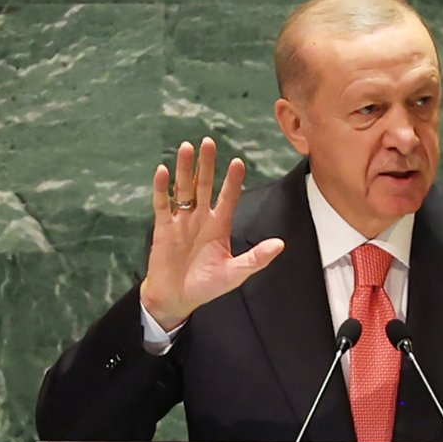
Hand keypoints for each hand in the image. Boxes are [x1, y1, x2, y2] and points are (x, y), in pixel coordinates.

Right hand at [140, 137, 284, 329]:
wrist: (177, 299)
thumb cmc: (207, 286)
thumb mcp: (235, 274)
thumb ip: (256, 258)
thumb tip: (280, 244)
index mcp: (220, 226)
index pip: (228, 197)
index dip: (232, 181)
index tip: (238, 162)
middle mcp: (201, 218)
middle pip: (204, 185)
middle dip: (207, 164)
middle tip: (209, 142)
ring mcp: (181, 221)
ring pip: (184, 189)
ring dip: (185, 169)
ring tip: (187, 147)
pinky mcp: (163, 228)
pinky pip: (162, 204)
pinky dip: (162, 188)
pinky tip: (163, 170)